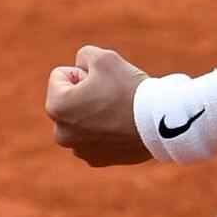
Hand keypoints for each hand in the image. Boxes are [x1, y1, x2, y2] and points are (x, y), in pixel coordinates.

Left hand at [45, 45, 150, 166]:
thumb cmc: (129, 88)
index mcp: (56, 107)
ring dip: (95, 114)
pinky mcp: (97, 160)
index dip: (84, 72)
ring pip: (82, 121)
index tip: (103, 80)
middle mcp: (61, 133)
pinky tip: (123, 128)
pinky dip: (106, 132)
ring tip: (119, 112)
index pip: (60, 76)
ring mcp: (79, 150)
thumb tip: (80, 68)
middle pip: (69, 100)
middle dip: (85, 94)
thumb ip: (84, 55)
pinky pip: (96, 139)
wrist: (160, 122)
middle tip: (112, 95)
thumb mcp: (103, 57)